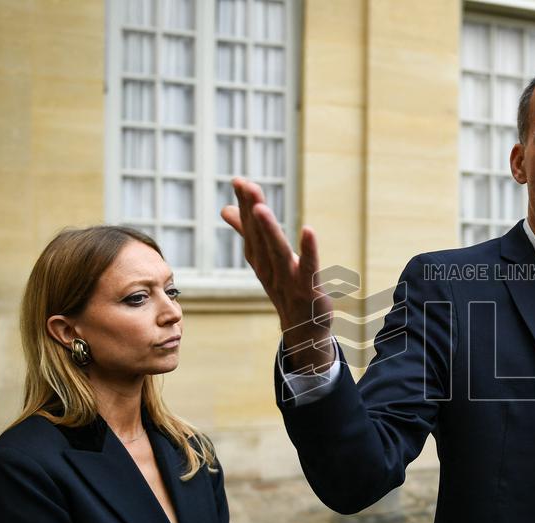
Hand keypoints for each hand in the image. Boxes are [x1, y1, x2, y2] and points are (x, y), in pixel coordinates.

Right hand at [221, 178, 334, 372]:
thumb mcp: (264, 260)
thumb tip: (225, 209)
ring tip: (261, 207)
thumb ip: (247, 233)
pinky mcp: (309, 290)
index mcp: (260, 261)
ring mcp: (289, 282)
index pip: (251, 230)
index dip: (245, 205)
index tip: (239, 180)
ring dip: (269, 230)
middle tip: (245, 184)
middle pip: (260, 238)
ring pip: (277, 253)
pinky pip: (309, 268)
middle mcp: (270, 270)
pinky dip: (308, 251)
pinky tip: (308, 230)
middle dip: (252, 211)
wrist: (304, 330)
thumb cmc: (284, 289)